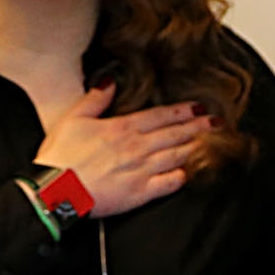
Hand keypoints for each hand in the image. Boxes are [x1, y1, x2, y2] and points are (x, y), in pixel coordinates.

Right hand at [36, 86, 211, 217]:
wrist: (56, 191)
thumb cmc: (59, 158)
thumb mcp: (73, 118)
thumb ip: (95, 99)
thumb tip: (110, 81)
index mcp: (122, 128)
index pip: (159, 116)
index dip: (182, 111)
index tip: (198, 107)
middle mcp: (137, 147)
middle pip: (174, 134)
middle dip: (199, 127)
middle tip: (219, 122)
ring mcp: (141, 170)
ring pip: (177, 155)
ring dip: (198, 146)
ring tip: (216, 141)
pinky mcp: (140, 193)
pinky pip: (169, 183)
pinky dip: (184, 176)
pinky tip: (196, 171)